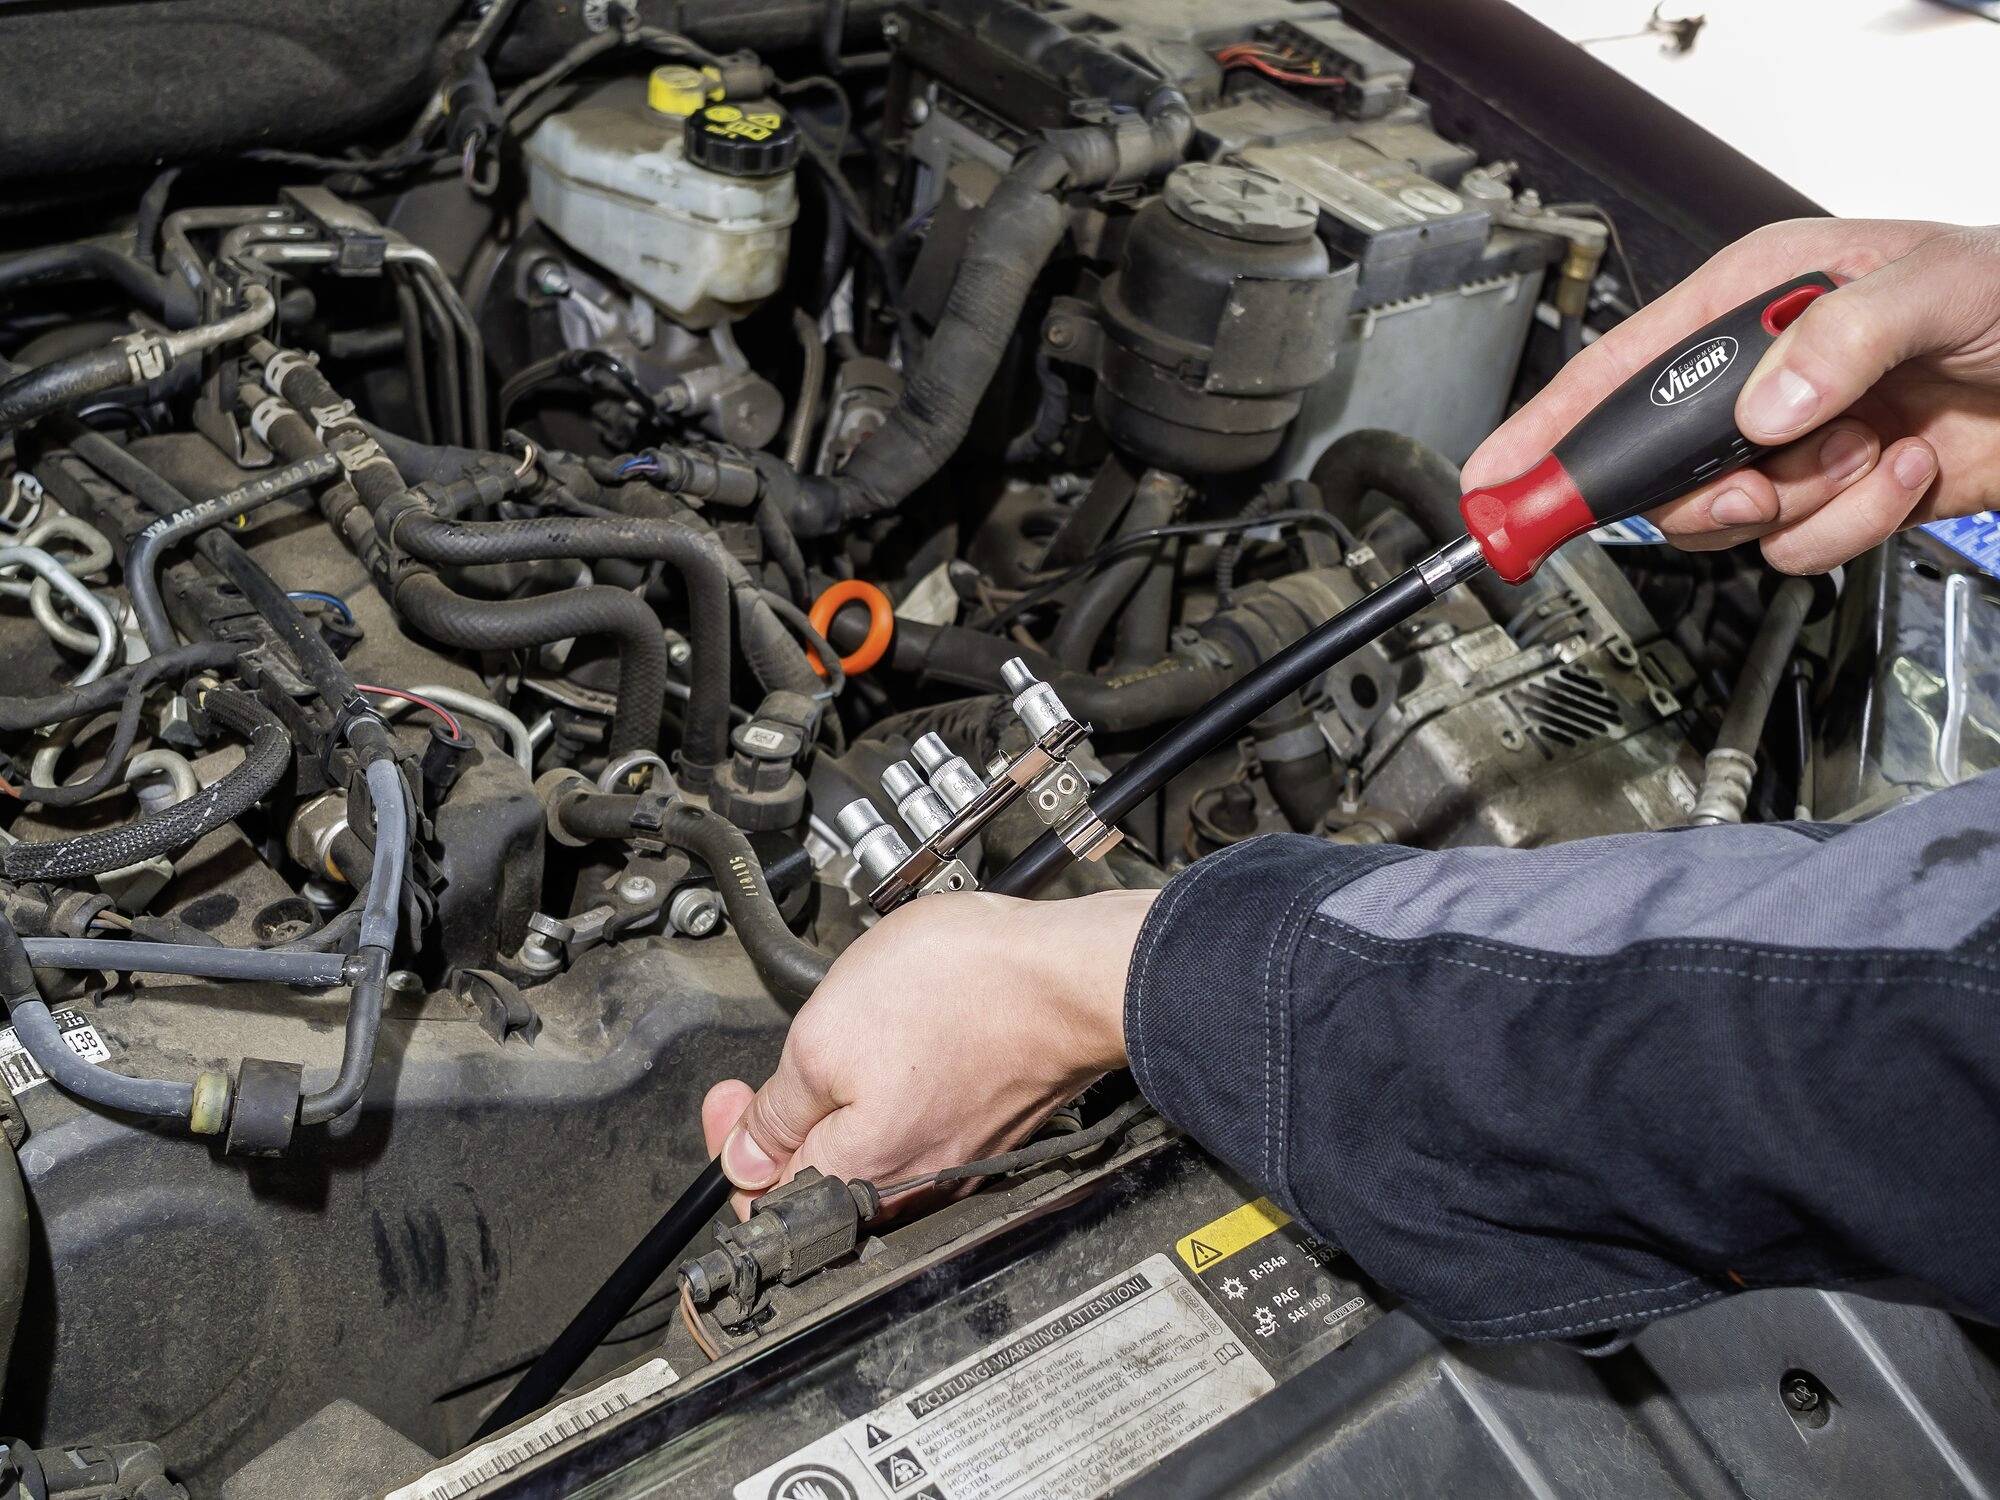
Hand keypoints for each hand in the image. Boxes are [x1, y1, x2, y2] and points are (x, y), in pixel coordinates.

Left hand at [700, 888, 1155, 1212]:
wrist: (1067, 973)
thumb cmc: (962, 993)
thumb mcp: (825, 1036)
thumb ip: (778, 1109)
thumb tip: (744, 1155)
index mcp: (861, 1173)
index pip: (765, 1201)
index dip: (731, 1147)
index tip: (729, 1098)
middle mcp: (912, 1182)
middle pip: (819, 1173)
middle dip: (783, 1121)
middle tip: (774, 1064)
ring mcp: (957, 1152)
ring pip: (872, 1143)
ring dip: (840, 1099)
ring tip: (837, 1039)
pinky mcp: (989, 1120)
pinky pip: (920, 1119)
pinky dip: (895, 1086)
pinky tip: (898, 1040)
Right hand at [1465, 218, 1999, 573]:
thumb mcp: (1935, 284)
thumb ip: (1840, 340)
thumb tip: (1764, 409)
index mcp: (1753, 300)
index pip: (1619, 370)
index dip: (1547, 432)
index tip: (1496, 483)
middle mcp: (1758, 377)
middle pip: (1658, 468)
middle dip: (1706, 489)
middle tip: (1753, 485)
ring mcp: (1793, 443)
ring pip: (1725, 519)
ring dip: (1800, 502)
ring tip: (1861, 453)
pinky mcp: (1833, 498)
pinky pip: (1795, 547)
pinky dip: (1852, 525)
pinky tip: (1897, 469)